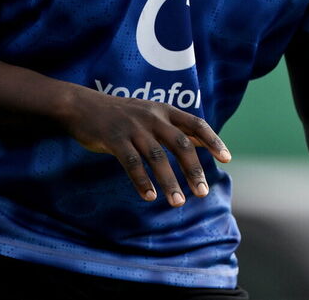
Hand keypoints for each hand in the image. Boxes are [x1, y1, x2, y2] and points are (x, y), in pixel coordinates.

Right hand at [62, 87, 231, 206]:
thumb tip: (208, 144)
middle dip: (193, 169)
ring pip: (156, 157)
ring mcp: (132, 127)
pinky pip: (131, 163)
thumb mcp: (152, 114)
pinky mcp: (113, 139)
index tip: (227, 159)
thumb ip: (177, 128)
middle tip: (202, 193)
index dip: (213, 140)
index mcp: (164, 110)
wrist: (82, 106)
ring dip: (169, 181)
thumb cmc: (122, 115)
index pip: (195, 124)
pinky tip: (149, 197)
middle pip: (180, 143)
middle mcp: (152, 116)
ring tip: (177, 202)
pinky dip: (142, 181)